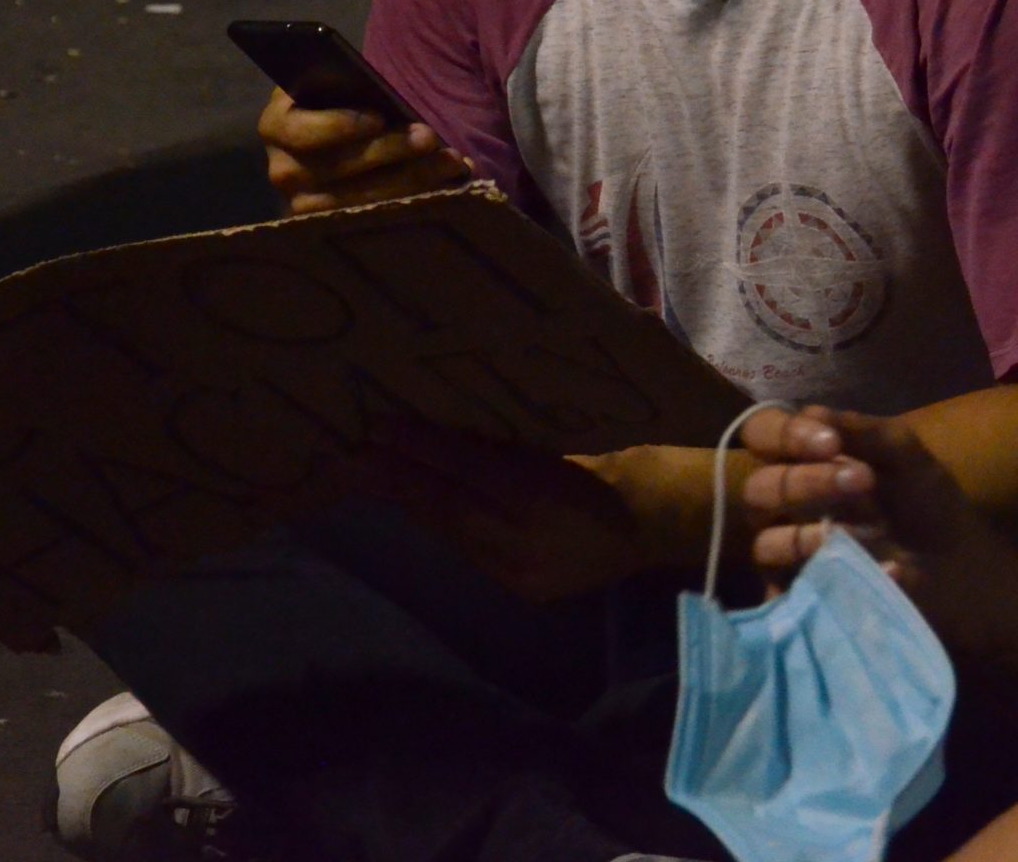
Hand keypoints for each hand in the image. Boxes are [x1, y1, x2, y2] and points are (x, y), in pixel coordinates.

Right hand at [259, 87, 470, 213]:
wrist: (345, 135)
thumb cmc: (344, 102)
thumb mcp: (341, 88)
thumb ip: (352, 89)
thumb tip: (386, 105)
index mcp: (276, 126)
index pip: (298, 131)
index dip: (338, 125)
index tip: (378, 117)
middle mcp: (283, 171)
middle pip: (337, 169)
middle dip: (389, 150)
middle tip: (429, 136)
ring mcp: (305, 205)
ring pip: (361, 198)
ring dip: (412, 177)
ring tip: (450, 160)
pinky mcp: (335, 228)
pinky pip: (378, 218)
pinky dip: (418, 197)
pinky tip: (450, 181)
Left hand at [343, 418, 650, 603]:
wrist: (661, 523)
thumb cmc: (615, 464)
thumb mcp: (563, 441)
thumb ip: (508, 446)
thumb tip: (444, 437)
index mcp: (545, 493)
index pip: (469, 468)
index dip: (422, 447)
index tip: (382, 427)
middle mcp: (530, 539)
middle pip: (452, 506)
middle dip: (402, 481)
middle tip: (356, 458)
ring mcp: (526, 569)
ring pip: (456, 534)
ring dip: (417, 506)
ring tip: (377, 479)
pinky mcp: (525, 589)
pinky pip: (474, 554)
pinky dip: (447, 529)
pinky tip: (424, 510)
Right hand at [740, 405, 1017, 659]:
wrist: (961, 567)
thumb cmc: (927, 502)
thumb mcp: (906, 456)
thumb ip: (863, 431)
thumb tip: (812, 414)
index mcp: (804, 461)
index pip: (762, 435)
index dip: (783, 434)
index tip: (830, 443)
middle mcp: (787, 506)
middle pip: (758, 489)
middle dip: (803, 482)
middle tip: (862, 482)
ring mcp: (791, 556)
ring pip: (766, 543)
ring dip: (806, 535)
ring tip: (854, 535)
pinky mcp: (803, 599)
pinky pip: (788, 594)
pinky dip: (822, 582)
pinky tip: (871, 572)